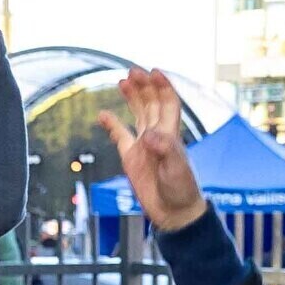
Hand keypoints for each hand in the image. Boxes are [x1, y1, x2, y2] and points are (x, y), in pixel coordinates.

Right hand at [96, 69, 207, 230]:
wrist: (174, 213)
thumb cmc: (182, 191)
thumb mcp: (176, 170)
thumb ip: (164, 150)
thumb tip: (148, 135)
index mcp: (171, 134)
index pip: (168, 103)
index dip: (163, 86)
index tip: (153, 72)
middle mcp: (158, 135)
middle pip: (152, 103)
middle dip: (144, 86)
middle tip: (133, 72)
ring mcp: (144, 145)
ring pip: (138, 114)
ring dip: (132, 98)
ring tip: (122, 81)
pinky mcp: (132, 158)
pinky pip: (120, 136)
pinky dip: (112, 125)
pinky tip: (103, 114)